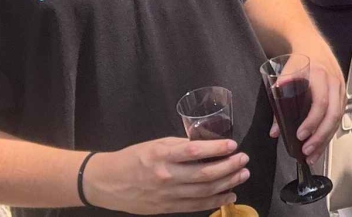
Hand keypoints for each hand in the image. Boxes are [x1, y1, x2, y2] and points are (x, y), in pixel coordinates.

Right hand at [84, 137, 248, 213]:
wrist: (107, 183)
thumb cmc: (133, 158)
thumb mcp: (155, 145)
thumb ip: (180, 145)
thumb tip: (206, 143)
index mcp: (162, 155)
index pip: (195, 151)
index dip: (216, 148)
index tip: (232, 144)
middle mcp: (166, 176)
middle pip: (204, 174)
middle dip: (228, 167)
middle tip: (244, 159)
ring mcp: (167, 195)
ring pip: (203, 192)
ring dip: (227, 183)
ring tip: (242, 174)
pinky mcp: (167, 208)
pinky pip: (195, 206)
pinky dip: (215, 201)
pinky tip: (229, 194)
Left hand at [269, 52, 344, 163]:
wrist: (312, 44)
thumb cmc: (298, 61)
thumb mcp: (284, 77)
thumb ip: (279, 104)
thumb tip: (274, 131)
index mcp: (320, 75)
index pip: (320, 103)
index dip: (311, 121)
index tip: (300, 135)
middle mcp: (334, 82)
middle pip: (333, 114)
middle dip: (320, 136)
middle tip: (307, 151)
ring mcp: (341, 88)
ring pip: (338, 118)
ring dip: (326, 139)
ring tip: (312, 155)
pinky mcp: (343, 94)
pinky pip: (339, 117)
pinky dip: (329, 132)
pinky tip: (320, 145)